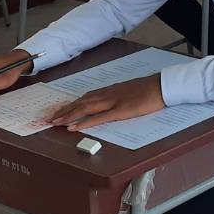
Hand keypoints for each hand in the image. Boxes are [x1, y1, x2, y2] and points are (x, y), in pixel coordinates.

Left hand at [45, 74, 164, 130]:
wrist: (163, 86)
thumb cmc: (150, 89)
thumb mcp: (131, 91)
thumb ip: (119, 96)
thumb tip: (110, 103)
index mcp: (111, 90)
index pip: (86, 97)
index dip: (71, 104)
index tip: (59, 110)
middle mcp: (108, 94)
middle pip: (81, 102)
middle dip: (64, 111)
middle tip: (50, 118)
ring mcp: (113, 102)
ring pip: (85, 108)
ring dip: (68, 115)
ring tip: (55, 122)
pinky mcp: (120, 111)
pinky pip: (98, 117)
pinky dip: (84, 122)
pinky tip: (73, 127)